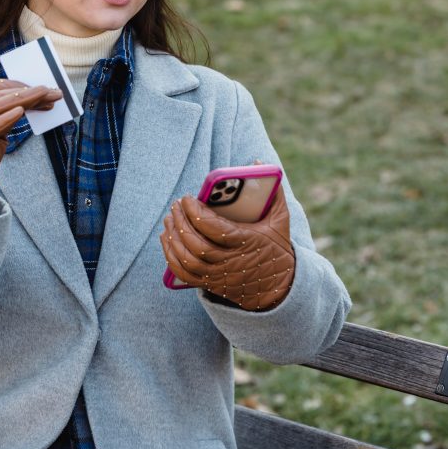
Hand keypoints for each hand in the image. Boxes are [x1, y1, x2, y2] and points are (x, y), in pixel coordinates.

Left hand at [162, 186, 294, 310]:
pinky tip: (167, 238)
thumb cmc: (276, 248)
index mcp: (247, 242)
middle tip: (175, 205)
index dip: (195, 212)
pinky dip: (170, 256)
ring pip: (187, 259)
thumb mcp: (280, 220)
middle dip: (181, 222)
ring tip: (169, 219)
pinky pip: (183, 273)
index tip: (187, 198)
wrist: (278, 286)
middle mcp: (231, 261)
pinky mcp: (210, 283)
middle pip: (196, 244)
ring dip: (173, 237)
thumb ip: (272, 191)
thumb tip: (259, 162)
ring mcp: (219, 275)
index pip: (214, 228)